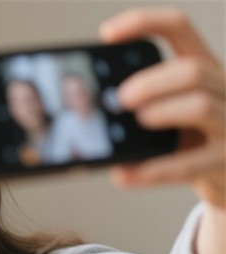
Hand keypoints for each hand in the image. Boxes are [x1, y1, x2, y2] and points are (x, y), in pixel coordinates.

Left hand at [100, 7, 224, 207]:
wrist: (225, 178)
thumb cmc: (191, 143)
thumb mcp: (171, 116)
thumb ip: (142, 108)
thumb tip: (94, 118)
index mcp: (203, 69)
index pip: (178, 28)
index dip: (144, 23)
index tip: (105, 35)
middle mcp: (223, 89)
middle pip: (193, 70)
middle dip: (153, 82)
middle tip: (121, 98)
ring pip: (201, 106)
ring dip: (165, 112)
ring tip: (139, 121)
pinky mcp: (225, 161)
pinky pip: (190, 165)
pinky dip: (153, 171)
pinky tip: (123, 175)